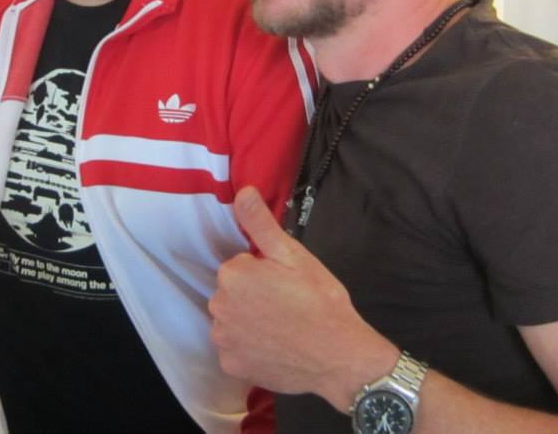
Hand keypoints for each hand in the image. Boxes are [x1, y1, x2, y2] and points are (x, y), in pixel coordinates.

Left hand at [209, 186, 397, 411]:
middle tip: (287, 304)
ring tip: (283, 327)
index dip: (264, 272)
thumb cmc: (320, 300)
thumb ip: (261, 224)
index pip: (240, 266)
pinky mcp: (231, 366)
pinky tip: (275, 348)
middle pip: (232, 293)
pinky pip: (235, 349)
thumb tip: (243, 192)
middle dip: (253, 295)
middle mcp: (218, 306)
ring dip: (249, 322)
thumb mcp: (294, 255)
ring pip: (232, 321)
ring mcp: (223, 340)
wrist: (339, 356)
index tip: (286, 283)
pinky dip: (250, 348)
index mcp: (233, 275)